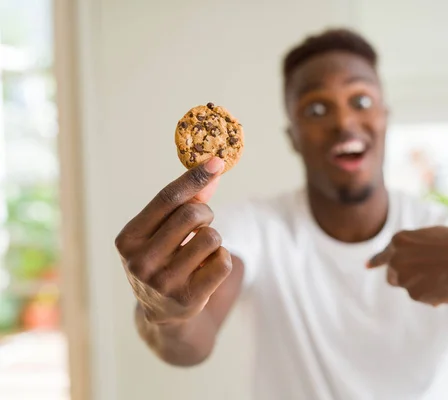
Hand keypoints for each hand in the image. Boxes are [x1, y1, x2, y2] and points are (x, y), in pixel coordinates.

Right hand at [115, 157, 231, 324]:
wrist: (162, 313)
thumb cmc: (163, 260)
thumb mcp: (162, 232)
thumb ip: (185, 201)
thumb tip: (214, 169)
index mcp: (128, 239)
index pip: (167, 199)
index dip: (194, 178)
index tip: (216, 161)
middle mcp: (140, 261)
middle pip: (191, 215)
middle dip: (205, 212)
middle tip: (202, 221)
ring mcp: (162, 283)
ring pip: (212, 237)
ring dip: (214, 237)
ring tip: (202, 249)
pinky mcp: (187, 298)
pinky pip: (223, 261)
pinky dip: (222, 258)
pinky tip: (208, 268)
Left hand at [367, 227, 447, 306]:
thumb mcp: (433, 236)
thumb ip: (415, 247)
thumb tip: (408, 261)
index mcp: (400, 240)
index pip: (383, 254)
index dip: (377, 261)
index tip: (368, 266)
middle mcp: (396, 259)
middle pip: (393, 273)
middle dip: (406, 274)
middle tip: (427, 273)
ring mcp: (404, 278)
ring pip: (408, 285)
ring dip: (420, 283)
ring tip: (443, 275)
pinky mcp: (415, 294)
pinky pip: (421, 295)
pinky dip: (431, 293)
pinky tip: (447, 284)